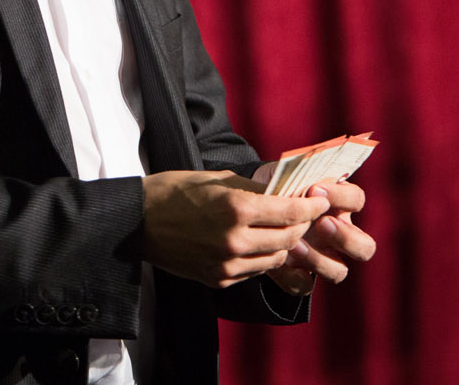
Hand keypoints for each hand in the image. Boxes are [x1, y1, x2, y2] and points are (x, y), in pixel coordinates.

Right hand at [141, 170, 329, 288]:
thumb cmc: (174, 191)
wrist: (138, 222)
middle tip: (305, 215)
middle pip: (289, 239)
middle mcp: (234, 240)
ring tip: (282, 230)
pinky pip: (253, 271)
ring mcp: (226, 264)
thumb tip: (284, 193)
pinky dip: (261, 257)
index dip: (311, 207)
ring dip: (284, 245)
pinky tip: (257, 244)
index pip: (290, 212)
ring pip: (275, 259)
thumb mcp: (216, 179)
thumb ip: (253, 189)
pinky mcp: (218, 280)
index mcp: (235, 208)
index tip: (320, 201)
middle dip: (302, 226)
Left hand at [267, 180, 376, 292]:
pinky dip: (294, 276)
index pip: (356, 199)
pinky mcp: (300, 275)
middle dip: (345, 237)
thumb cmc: (274, 187)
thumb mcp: (284, 178)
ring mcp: (322, 257)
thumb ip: (298, 177)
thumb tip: (302, 178)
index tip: (315, 189)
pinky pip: (305, 285)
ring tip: (294, 244)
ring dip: (319, 259)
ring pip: (340, 271)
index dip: (342, 195)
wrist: (250, 208)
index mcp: (338, 205)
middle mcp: (338, 234)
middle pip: (365, 247)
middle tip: (321, 223)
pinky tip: (281, 262)